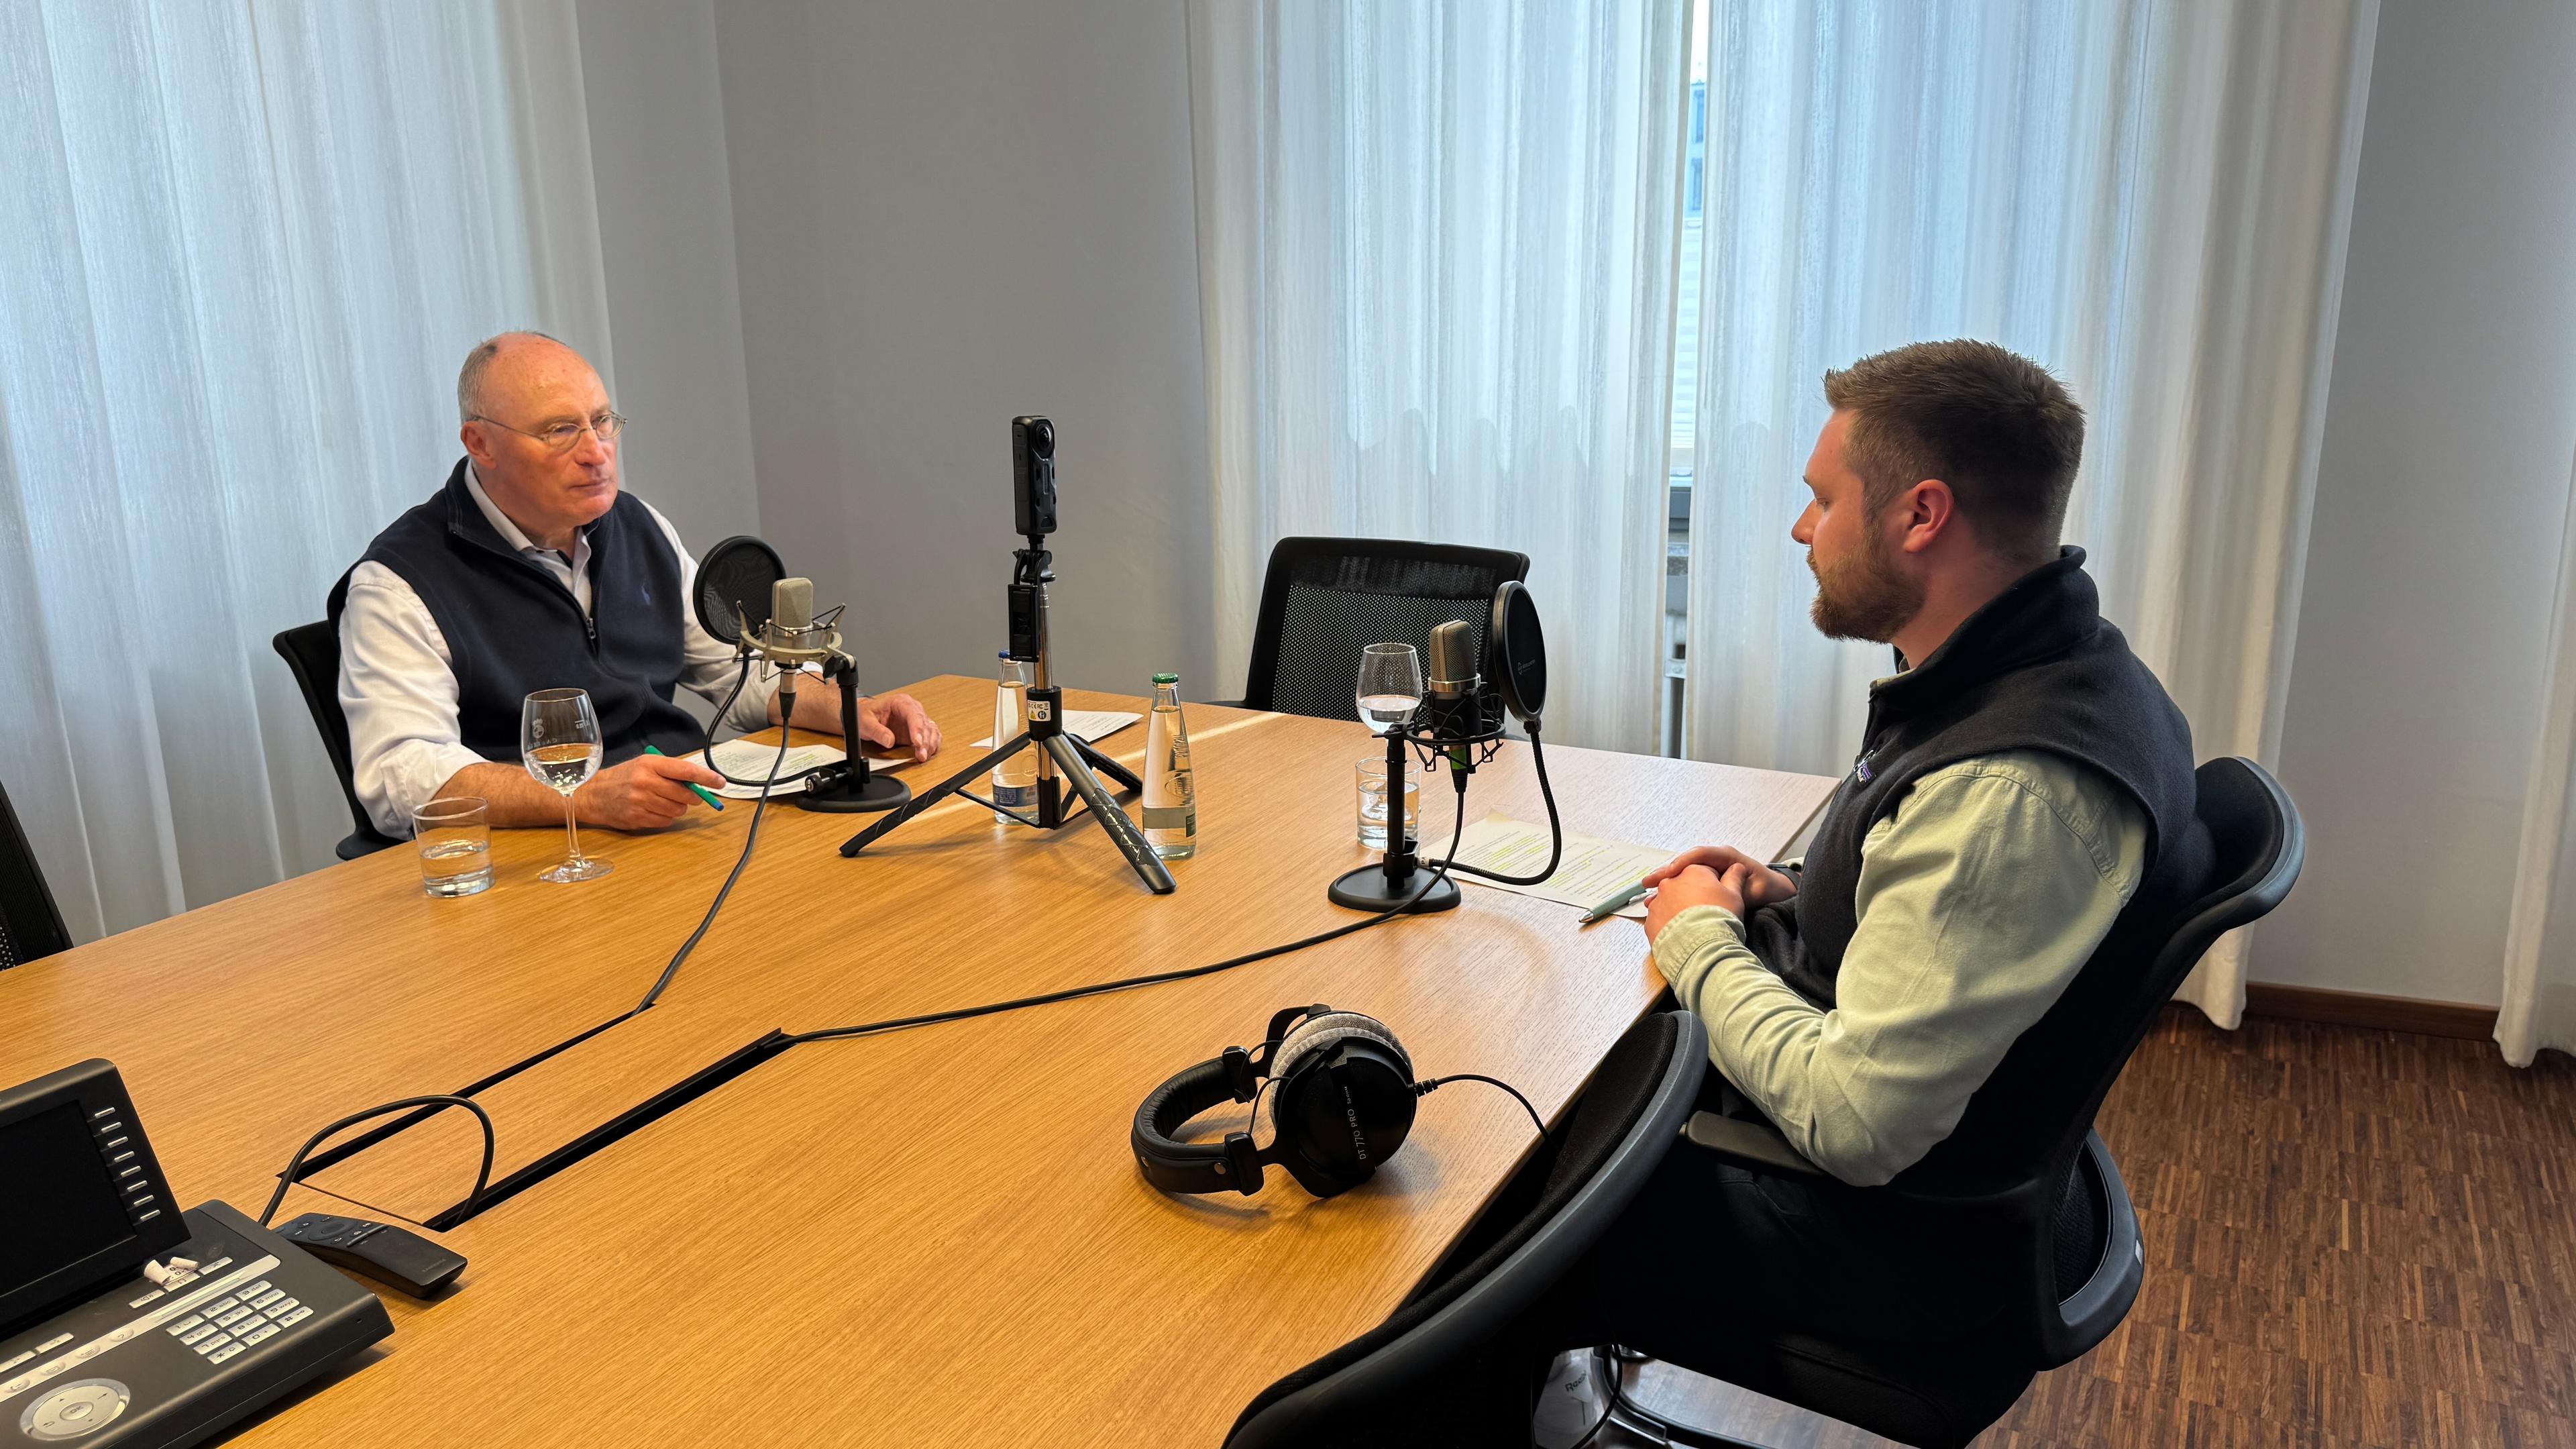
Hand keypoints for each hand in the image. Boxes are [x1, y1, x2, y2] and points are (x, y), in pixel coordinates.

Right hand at [577, 752, 724, 830]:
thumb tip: (699, 783)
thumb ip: (670, 772)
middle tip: (690, 795)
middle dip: (692, 797)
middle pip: (685, 794)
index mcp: (649, 764)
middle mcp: (645, 782)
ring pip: (678, 810)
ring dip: (678, 808)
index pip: (685, 771)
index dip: (706, 777)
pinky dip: (666, 817)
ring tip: (664, 801)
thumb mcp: (644, 765)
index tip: (720, 782)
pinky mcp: (637, 818)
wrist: (594, 795)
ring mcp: (640, 801)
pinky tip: (653, 810)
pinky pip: (666, 821)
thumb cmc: (623, 778)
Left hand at [857, 692, 940, 760]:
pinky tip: (929, 753)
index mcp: (900, 702)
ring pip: (931, 730)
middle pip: (925, 723)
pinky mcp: (918, 731)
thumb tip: (889, 741)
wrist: (865, 717)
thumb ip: (877, 731)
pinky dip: (933, 745)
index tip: (917, 742)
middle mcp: (912, 709)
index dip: (917, 728)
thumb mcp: (865, 722)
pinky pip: (932, 736)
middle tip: (920, 754)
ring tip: (923, 756)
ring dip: (930, 744)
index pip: (913, 713)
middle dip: (925, 740)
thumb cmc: (866, 715)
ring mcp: (916, 720)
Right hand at [1642, 846, 1796, 910]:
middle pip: (1685, 864)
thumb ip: (1739, 885)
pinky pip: (1685, 887)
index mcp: (1726, 856)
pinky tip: (1659, 905)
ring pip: (1682, 876)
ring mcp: (1708, 873)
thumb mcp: (1756, 888)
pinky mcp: (1706, 885)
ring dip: (1665, 885)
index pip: (1700, 854)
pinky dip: (1673, 895)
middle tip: (1648, 883)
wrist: (1775, 893)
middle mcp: (1714, 862)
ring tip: (1649, 896)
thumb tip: (1725, 884)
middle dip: (1665, 873)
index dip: (1683, 861)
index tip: (1670, 871)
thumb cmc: (1768, 888)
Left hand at [1642, 863, 1751, 945]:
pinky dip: (1668, 923)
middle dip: (1693, 895)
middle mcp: (1671, 882)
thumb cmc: (1720, 920)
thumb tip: (1737, 868)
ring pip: (1669, 901)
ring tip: (1692, 925)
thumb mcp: (1734, 896)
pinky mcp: (1650, 920)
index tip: (1717, 896)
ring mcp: (1658, 901)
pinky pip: (1660, 918)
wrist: (1701, 948)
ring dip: (1678, 909)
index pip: (1703, 871)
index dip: (1713, 884)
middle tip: (1705, 912)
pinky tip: (1680, 933)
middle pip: (1683, 885)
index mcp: (1693, 871)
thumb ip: (1734, 879)